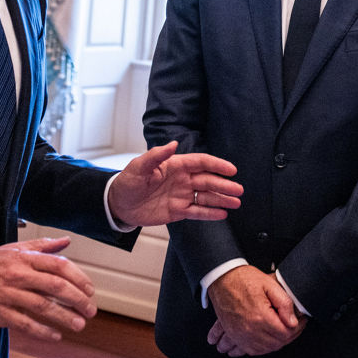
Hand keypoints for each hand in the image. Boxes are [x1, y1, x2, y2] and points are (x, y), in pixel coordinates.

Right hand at [0, 237, 95, 343]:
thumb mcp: (13, 249)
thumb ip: (42, 246)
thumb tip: (65, 241)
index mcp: (24, 258)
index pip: (59, 265)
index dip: (78, 277)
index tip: (89, 289)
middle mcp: (19, 275)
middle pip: (56, 286)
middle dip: (77, 299)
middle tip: (90, 309)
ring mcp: (9, 295)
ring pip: (43, 306)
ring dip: (65, 317)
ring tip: (79, 324)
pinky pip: (25, 324)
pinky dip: (42, 331)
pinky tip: (55, 335)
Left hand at [108, 141, 242, 226]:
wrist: (118, 205)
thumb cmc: (127, 182)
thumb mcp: (138, 167)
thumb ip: (156, 156)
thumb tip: (173, 143)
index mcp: (175, 165)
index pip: (201, 163)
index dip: (217, 165)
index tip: (231, 169)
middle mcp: (182, 180)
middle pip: (208, 181)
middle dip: (224, 185)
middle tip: (239, 190)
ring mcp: (181, 196)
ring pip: (206, 197)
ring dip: (221, 199)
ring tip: (236, 203)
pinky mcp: (178, 211)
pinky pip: (197, 212)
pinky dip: (210, 213)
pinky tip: (223, 214)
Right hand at [206, 265, 305, 356]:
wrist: (222, 278)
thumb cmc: (243, 279)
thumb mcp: (269, 284)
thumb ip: (284, 303)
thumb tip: (293, 321)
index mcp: (260, 317)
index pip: (285, 333)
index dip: (297, 328)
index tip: (302, 321)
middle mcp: (250, 330)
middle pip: (277, 343)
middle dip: (289, 336)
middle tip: (295, 326)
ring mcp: (240, 335)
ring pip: (264, 349)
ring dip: (276, 344)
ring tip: (283, 332)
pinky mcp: (233, 335)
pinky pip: (249, 351)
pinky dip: (260, 349)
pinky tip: (266, 342)